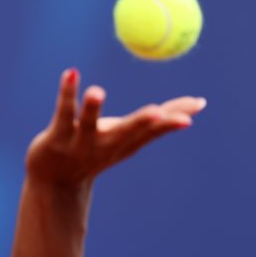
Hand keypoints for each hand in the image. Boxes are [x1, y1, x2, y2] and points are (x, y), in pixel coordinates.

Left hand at [26, 69, 206, 189]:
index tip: (197, 106)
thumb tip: (200, 104)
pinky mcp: (56, 138)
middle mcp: (107, 145)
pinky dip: (67, 92)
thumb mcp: (130, 138)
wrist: (55, 182)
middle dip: (142, 123)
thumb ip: (160, 122)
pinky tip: (70, 74)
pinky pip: (62, 112)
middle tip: (157, 112)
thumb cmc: (97, 151)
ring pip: (88, 124)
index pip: (154, 129)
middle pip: (126, 133)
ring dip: (93, 107)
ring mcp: (80, 143)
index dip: (173, 117)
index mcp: (127, 143)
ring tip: (96, 91)